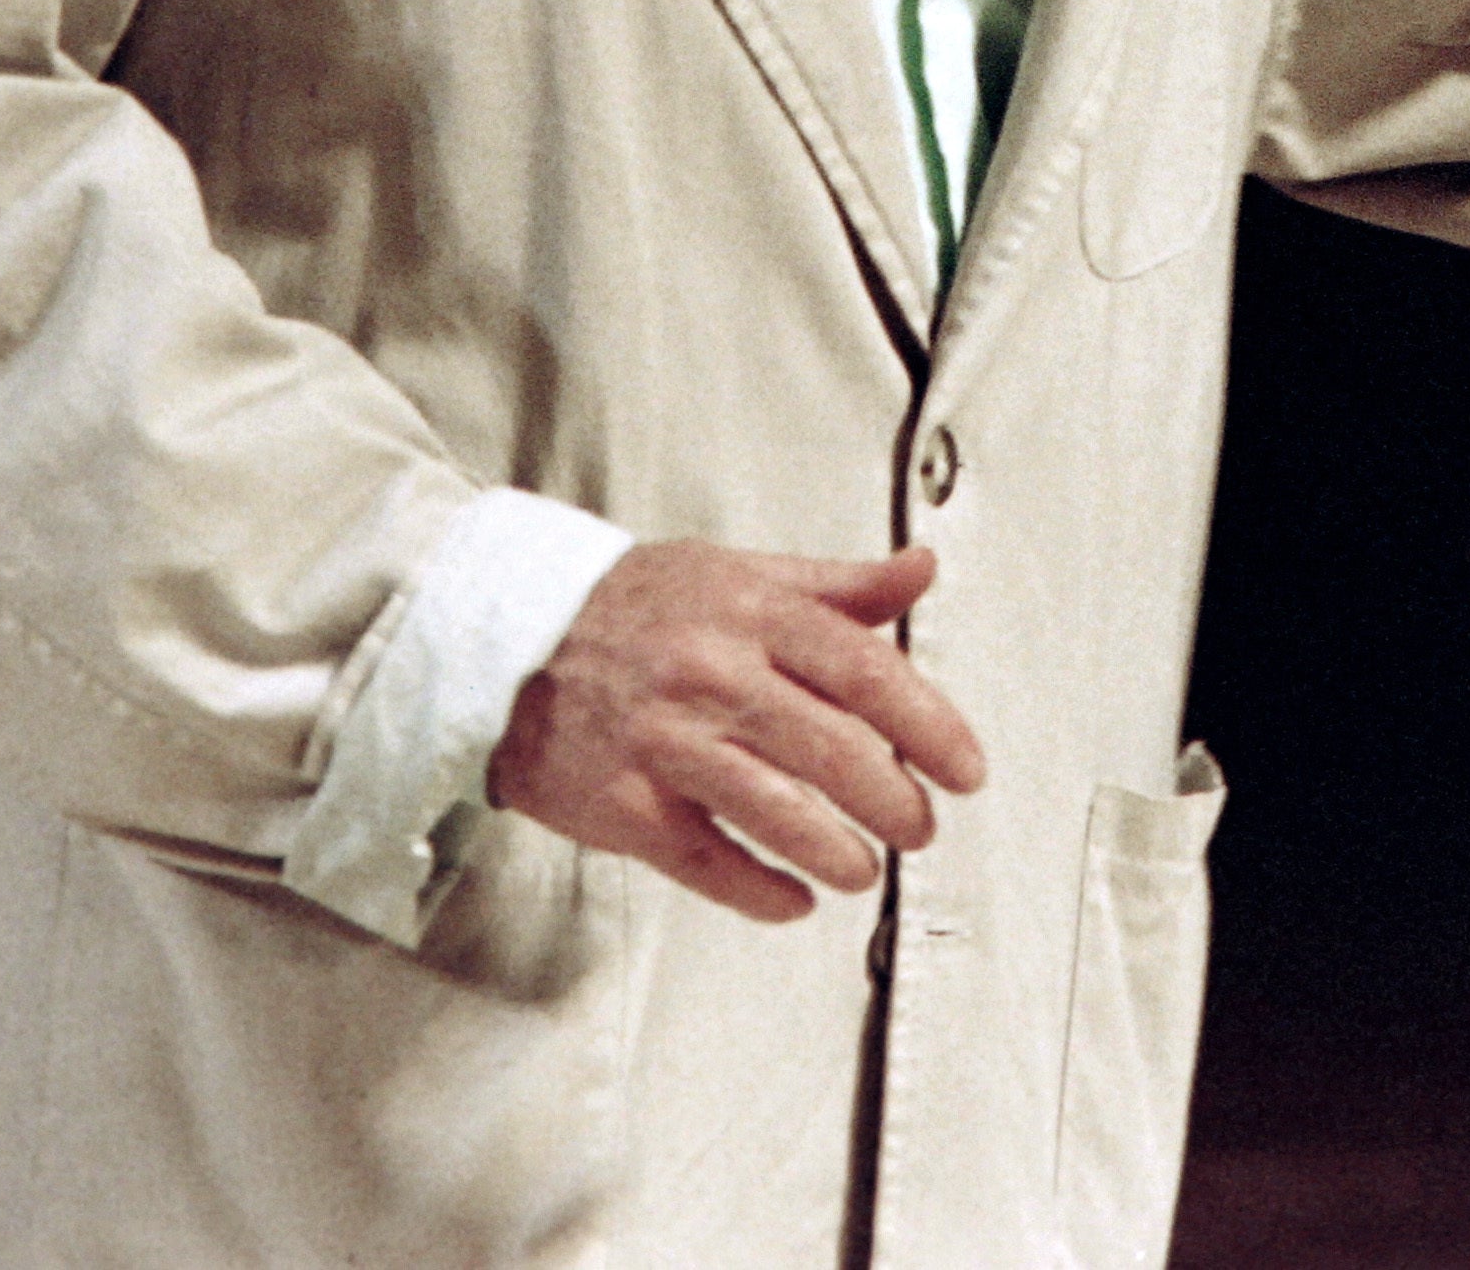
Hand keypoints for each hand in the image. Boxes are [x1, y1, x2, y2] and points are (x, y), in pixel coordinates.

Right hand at [482, 540, 988, 922]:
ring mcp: (665, 743)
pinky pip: (709, 864)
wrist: (503, 638)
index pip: (865, 670)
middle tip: (918, 827)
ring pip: (779, 815)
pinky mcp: (623, 806)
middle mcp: (711, 674)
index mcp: (750, 612)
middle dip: (895, 803)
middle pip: (834, 752)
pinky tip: (795, 899)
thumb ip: (836, 585)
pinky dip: (763, 892)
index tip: (966, 769)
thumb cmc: (633, 607)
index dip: (929, 726)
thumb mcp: (736, 573)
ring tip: (864, 868)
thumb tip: (922, 570)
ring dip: (840, 855)